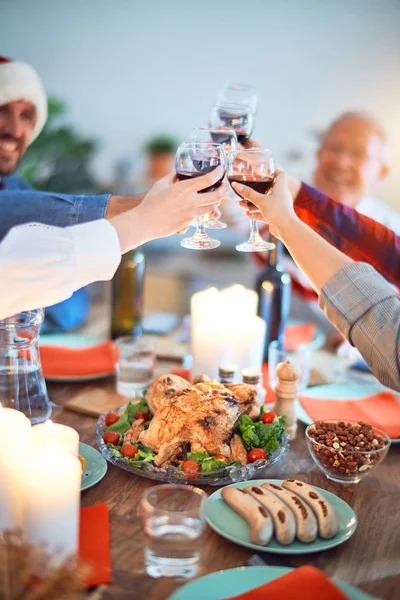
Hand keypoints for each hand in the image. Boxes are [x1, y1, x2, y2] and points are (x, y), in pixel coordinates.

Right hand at [110, 167, 225, 251]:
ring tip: (213, 198)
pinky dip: (203, 211)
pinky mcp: (188, 223)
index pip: (209, 179)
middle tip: (222, 186)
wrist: (146, 222)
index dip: (218, 173)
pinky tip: (199, 208)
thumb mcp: (161, 184)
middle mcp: (192, 201)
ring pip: (211, 208)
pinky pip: (200, 217)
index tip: (220, 170)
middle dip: (223, 190)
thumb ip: (173, 176)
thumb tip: (178, 171)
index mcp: (185, 188)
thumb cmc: (151, 202)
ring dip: (215, 202)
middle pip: (217, 195)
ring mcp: (192, 213)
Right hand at [232, 169, 298, 238]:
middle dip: (256, 189)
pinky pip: (263, 212)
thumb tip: (236, 185)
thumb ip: (248, 193)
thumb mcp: (261, 200)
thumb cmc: (277, 211)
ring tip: (240, 203)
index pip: (280, 174)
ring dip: (252, 203)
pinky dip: (255, 212)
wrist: (286, 228)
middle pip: (268, 188)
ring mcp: (278, 206)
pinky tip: (247, 214)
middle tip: (247, 188)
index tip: (264, 170)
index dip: (273, 171)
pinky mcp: (274, 215)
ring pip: (263, 202)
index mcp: (281, 187)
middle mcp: (280, 195)